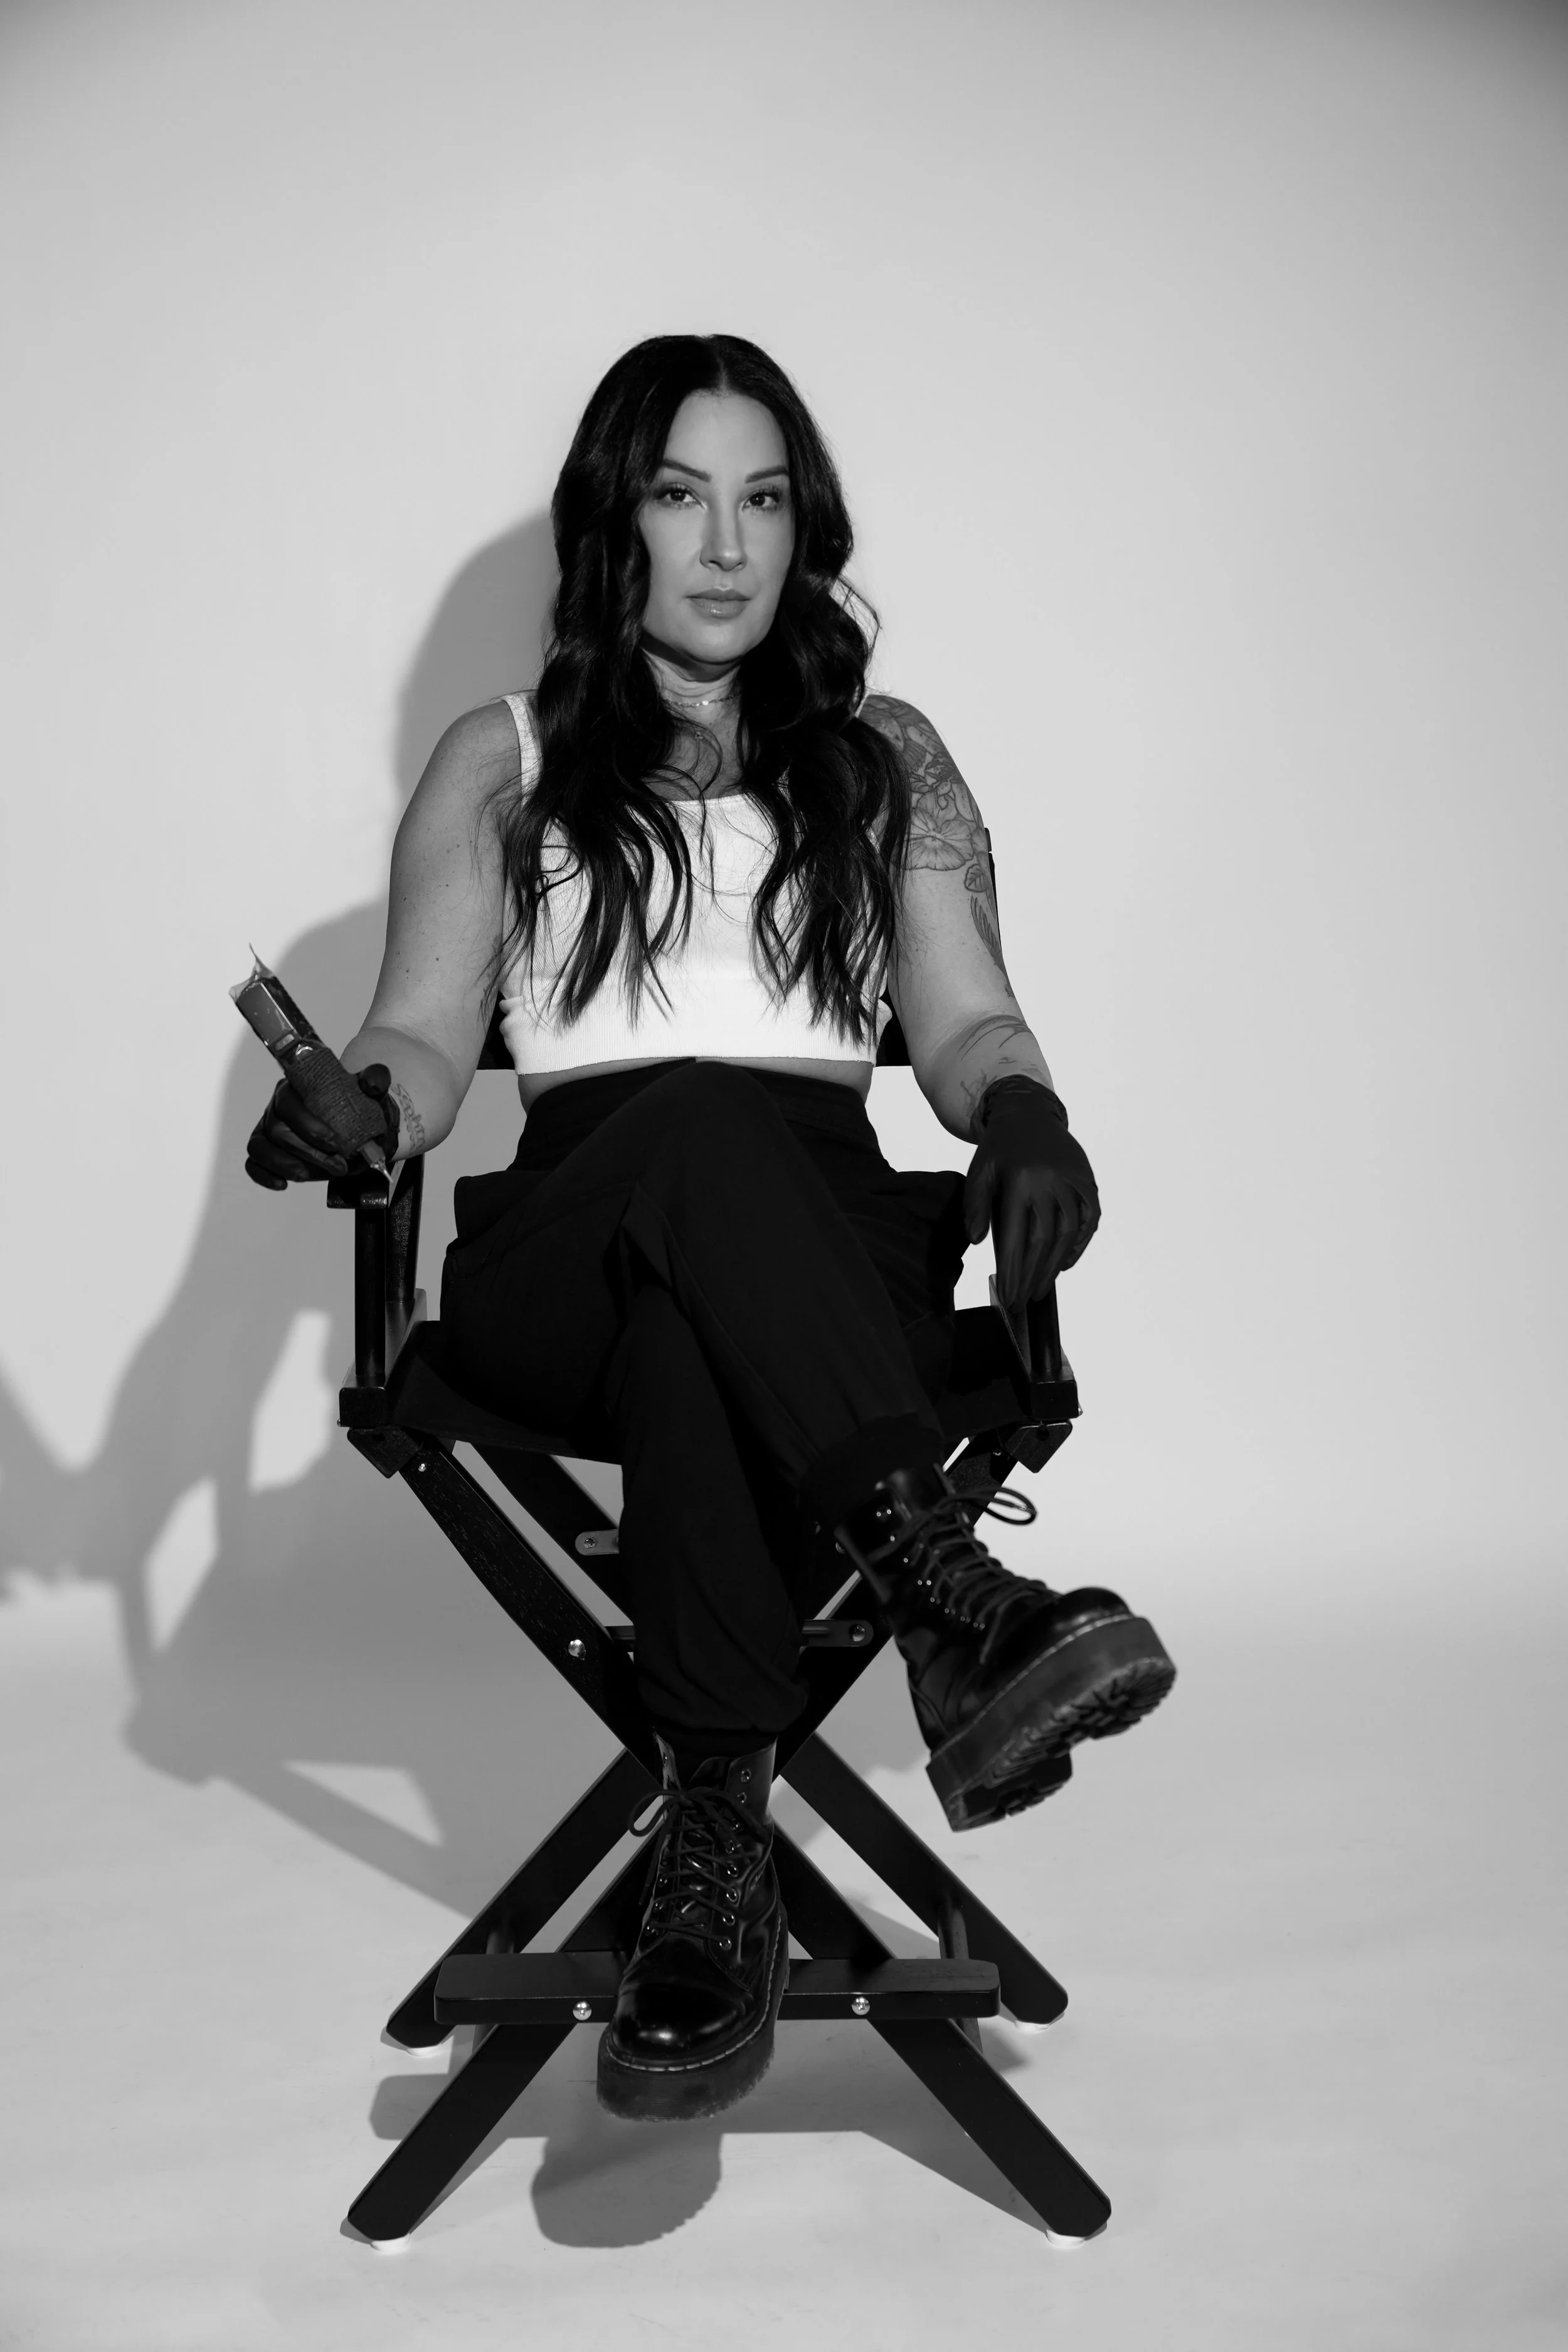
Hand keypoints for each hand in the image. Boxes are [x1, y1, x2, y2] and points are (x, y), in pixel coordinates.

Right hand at [244, 1064, 399, 1190]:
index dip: (308, 1126)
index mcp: (295, 1088)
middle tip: (338, 1166)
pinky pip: (252, 1163)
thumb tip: (373, 1082)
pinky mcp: (263, 1150)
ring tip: (310, 1176)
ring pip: (261, 1147)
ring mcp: (265, 1129)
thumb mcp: (367, 1093)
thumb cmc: (352, 1107)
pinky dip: (263, 1175)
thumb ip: (374, 1080)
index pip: (290, 1104)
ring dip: (286, 1165)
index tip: (334, 1143)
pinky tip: (282, 1184)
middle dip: (308, 1153)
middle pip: (278, 1130)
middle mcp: (276, 1108)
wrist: (351, 1126)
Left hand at [963, 1077, 1100, 1307]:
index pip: (1016, 1237)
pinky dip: (1079, 1245)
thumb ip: (974, 1206)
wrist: (1030, 1114)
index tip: (1008, 1296)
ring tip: (1041, 1289)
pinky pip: (1088, 1220)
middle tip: (1023, 1302)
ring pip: (1067, 1234)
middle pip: (1043, 1242)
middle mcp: (1049, 1182)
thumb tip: (977, 1241)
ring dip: (1054, 1266)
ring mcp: (1072, 1182)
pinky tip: (1065, 1264)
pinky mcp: (1087, 1182)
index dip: (1012, 1271)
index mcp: (1020, 1181)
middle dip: (1032, 1276)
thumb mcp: (979, 1173)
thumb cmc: (1000, 1150)